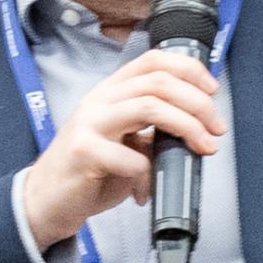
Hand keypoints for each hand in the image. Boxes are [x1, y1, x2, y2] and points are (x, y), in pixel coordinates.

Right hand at [16, 48, 222, 252]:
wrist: (46, 201)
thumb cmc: (88, 172)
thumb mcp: (125, 142)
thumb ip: (152, 129)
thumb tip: (196, 127)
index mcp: (111, 92)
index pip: (153, 61)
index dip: (189, 69)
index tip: (212, 92)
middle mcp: (99, 100)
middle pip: (159, 82)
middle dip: (198, 104)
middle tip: (216, 129)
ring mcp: (89, 122)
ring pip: (149, 106)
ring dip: (186, 127)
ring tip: (201, 148)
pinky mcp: (83, 151)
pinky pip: (131, 158)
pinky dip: (148, 178)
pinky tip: (144, 192)